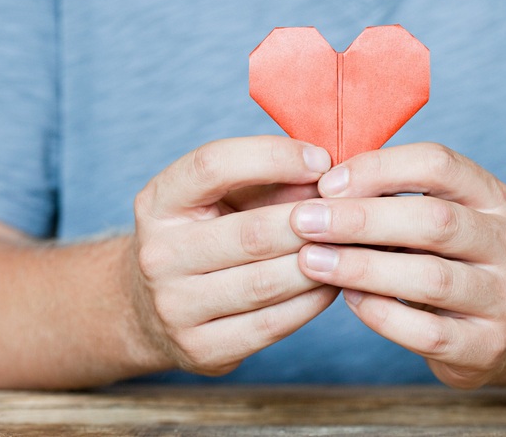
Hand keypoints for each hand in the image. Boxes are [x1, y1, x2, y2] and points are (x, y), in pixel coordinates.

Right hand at [131, 136, 339, 375]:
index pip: (212, 166)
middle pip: (251, 233)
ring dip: (319, 263)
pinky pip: (273, 323)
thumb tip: (329, 174)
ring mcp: (175, 308)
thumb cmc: (207, 236)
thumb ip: (269, 181)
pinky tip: (334, 282)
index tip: (321, 160)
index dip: (272, 157)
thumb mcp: (223, 198)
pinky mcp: (201, 348)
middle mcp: (157, 255)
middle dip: (311, 221)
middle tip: (351, 213)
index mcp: (158, 204)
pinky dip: (312, 301)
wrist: (153, 311)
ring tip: (350, 247)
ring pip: (267, 282)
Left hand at [290, 143, 505, 388]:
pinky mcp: (487, 345)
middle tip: (304, 222)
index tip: (326, 184)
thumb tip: (319, 188)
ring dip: (363, 267)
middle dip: (362, 219)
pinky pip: (429, 332)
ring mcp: (502, 297)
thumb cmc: (444, 259)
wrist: (500, 328)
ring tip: (312, 261)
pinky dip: (382, 314)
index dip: (378, 168)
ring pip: (431, 278)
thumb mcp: (431, 216)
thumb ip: (388, 198)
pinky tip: (349, 300)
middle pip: (435, 221)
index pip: (439, 164)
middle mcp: (505, 242)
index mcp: (490, 197)